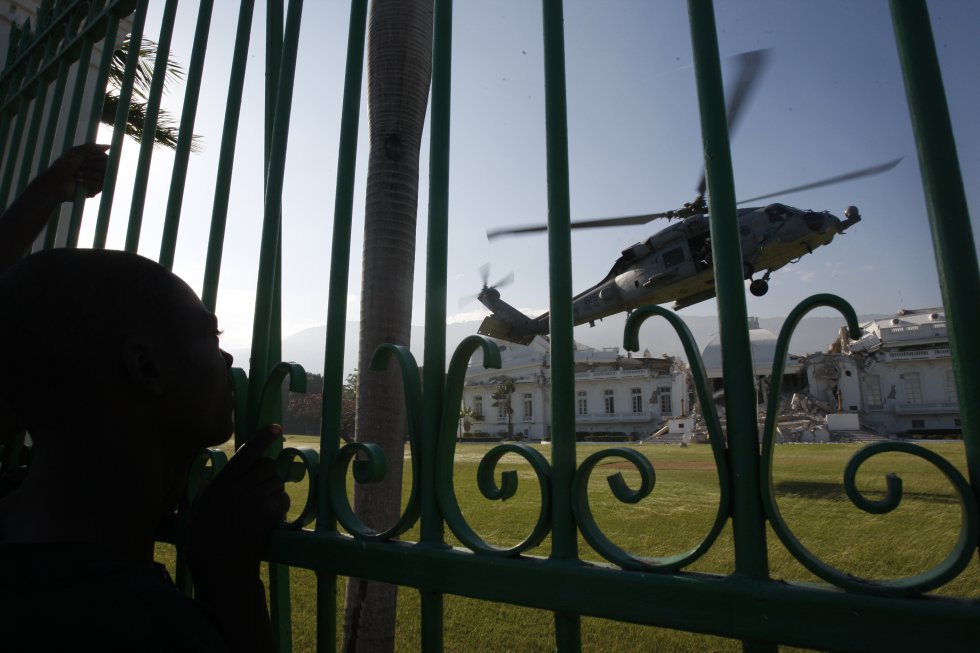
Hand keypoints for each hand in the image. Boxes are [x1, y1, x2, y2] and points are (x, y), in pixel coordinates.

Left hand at [37, 143, 109, 201]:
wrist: (56, 181)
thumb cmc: (63, 166)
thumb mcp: (76, 152)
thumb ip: (92, 148)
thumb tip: (109, 146)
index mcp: (92, 160)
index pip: (106, 158)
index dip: (98, 157)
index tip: (87, 157)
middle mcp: (96, 170)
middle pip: (107, 167)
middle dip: (92, 165)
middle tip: (80, 166)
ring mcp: (97, 180)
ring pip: (104, 176)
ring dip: (89, 174)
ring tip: (77, 175)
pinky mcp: (95, 190)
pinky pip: (100, 185)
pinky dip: (88, 182)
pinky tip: (79, 182)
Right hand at [185, 425, 289, 582]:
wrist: (221, 568)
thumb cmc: (203, 544)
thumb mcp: (197, 513)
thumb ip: (204, 494)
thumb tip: (207, 481)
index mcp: (221, 484)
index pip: (246, 452)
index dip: (263, 438)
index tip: (276, 428)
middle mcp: (239, 486)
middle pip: (267, 465)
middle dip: (267, 474)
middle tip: (261, 491)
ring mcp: (255, 498)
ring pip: (277, 483)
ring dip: (273, 492)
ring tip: (261, 510)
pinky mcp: (269, 512)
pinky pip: (283, 500)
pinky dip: (279, 508)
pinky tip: (268, 520)